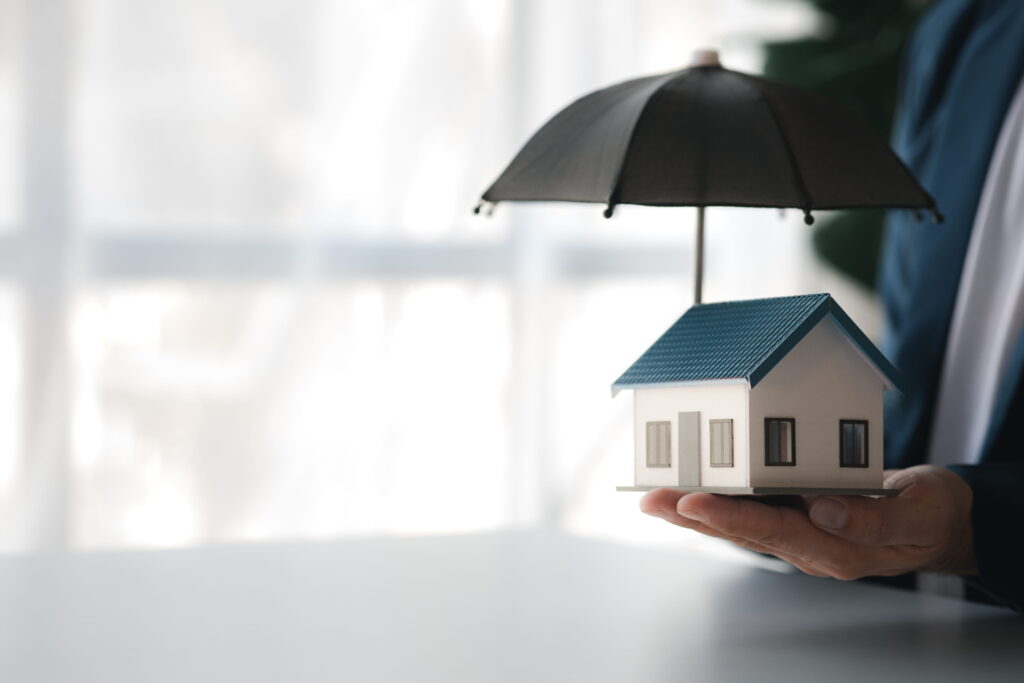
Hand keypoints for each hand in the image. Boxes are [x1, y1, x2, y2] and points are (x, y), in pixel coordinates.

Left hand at [639, 465, 977, 578]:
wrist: (941, 522)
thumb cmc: (931, 515)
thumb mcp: (919, 513)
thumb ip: (873, 518)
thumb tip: (821, 509)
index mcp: (837, 549)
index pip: (773, 531)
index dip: (729, 515)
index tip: (692, 501)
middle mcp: (810, 547)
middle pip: (742, 532)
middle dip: (693, 516)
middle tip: (652, 499)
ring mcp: (801, 535)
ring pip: (740, 526)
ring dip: (696, 512)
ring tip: (655, 498)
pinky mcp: (798, 519)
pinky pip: (752, 514)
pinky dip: (720, 502)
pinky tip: (691, 494)